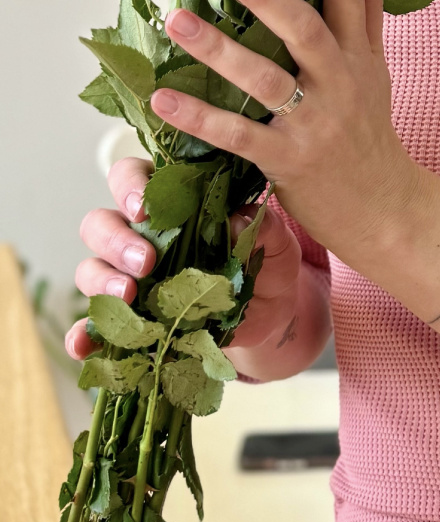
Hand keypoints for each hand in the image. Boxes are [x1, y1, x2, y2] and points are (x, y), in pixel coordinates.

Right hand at [65, 156, 303, 358]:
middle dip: (116, 240)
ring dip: (102, 280)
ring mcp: (127, 277)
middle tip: (146, 260)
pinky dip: (82, 334)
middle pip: (99, 223)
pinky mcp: (127, 318)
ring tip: (131, 295)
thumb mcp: (276, 245)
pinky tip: (85, 345)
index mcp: (171, 203)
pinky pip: (91, 325)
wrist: (267, 317)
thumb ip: (266, 228)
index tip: (145, 208)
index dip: (130, 186)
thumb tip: (239, 218)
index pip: (132, 177)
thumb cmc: (264, 265)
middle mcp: (139, 235)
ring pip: (90, 267)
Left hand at [148, 0, 421, 265]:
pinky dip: (201, 118)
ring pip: (265, 80)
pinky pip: (239, 137)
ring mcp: (312, 123)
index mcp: (356, 55)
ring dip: (218, 50)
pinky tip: (164, 100)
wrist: (384, 208)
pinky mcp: (287, 161)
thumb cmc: (370, 132)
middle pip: (304, 29)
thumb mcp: (375, 68)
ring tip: (176, 21)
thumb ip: (368, 10)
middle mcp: (338, 82)